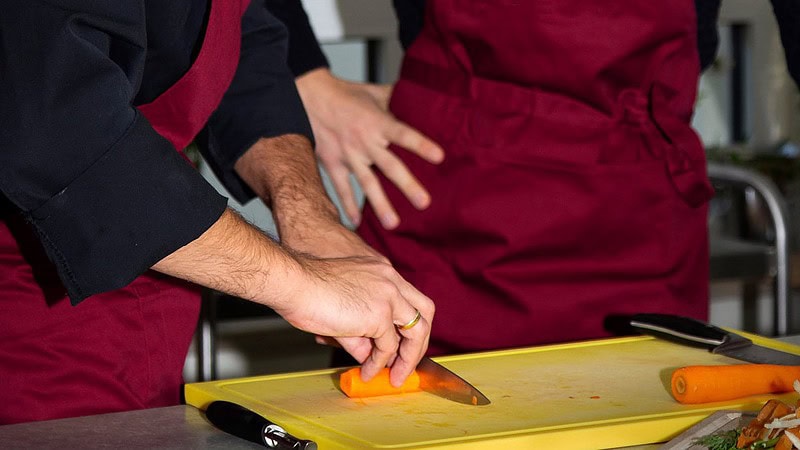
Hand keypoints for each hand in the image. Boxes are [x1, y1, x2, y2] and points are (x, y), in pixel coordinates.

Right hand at [233, 135, 433, 383]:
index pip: (409, 297)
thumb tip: (367, 356)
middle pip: (425, 311)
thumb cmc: (305, 287)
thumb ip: (359, 330)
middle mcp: (390, 279)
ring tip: (397, 376)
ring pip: (416, 330)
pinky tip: (368, 372)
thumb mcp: (341, 306)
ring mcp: (388, 295)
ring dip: (408, 358)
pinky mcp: (379, 314)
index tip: (402, 343)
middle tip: (409, 362)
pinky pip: (387, 346)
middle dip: (420, 341)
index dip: (410, 323)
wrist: (292, 280)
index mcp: (381, 271)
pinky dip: (380, 363)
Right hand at [296, 68, 444, 228]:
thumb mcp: (374, 92)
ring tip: (393, 224)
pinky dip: (348, 206)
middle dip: (407, 185)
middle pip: (390, 166)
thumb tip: (422, 96)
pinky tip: (357, 223)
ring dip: (380, 204)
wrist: (309, 97)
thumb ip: (398, 97)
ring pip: (367, 183)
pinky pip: (342, 188)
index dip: (421, 145)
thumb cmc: (347, 95)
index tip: (440, 157)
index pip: (403, 134)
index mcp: (378, 122)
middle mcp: (365, 141)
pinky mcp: (333, 163)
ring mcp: (349, 155)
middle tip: (424, 203)